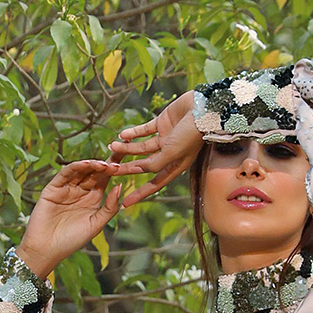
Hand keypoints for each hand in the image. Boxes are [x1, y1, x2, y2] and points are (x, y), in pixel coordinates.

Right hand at [16, 159, 146, 279]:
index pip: (106, 177)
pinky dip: (76, 167)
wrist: (47, 250)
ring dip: (94, 164)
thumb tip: (120, 186)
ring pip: (82, 170)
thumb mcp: (96, 225)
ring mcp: (67, 187)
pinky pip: (66, 173)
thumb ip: (109, 207)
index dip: (117, 166)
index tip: (130, 155)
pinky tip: (87, 164)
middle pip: (96, 170)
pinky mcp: (54, 187)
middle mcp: (81, 190)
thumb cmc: (71, 241)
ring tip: (106, 164)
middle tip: (121, 150)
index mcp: (93, 198)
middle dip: (108, 160)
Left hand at [107, 90, 202, 205]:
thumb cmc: (191, 134)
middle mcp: (169, 154)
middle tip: (110, 170)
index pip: (154, 184)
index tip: (125, 204)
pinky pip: (145, 130)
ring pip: (141, 147)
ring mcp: (165, 138)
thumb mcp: (172, 153)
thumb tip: (140, 169)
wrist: (203, 108)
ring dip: (127, 147)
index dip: (139, 194)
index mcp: (174, 166)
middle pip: (143, 165)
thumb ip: (155, 164)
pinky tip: (122, 134)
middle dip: (127, 168)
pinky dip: (134, 132)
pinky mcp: (162, 123)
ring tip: (112, 146)